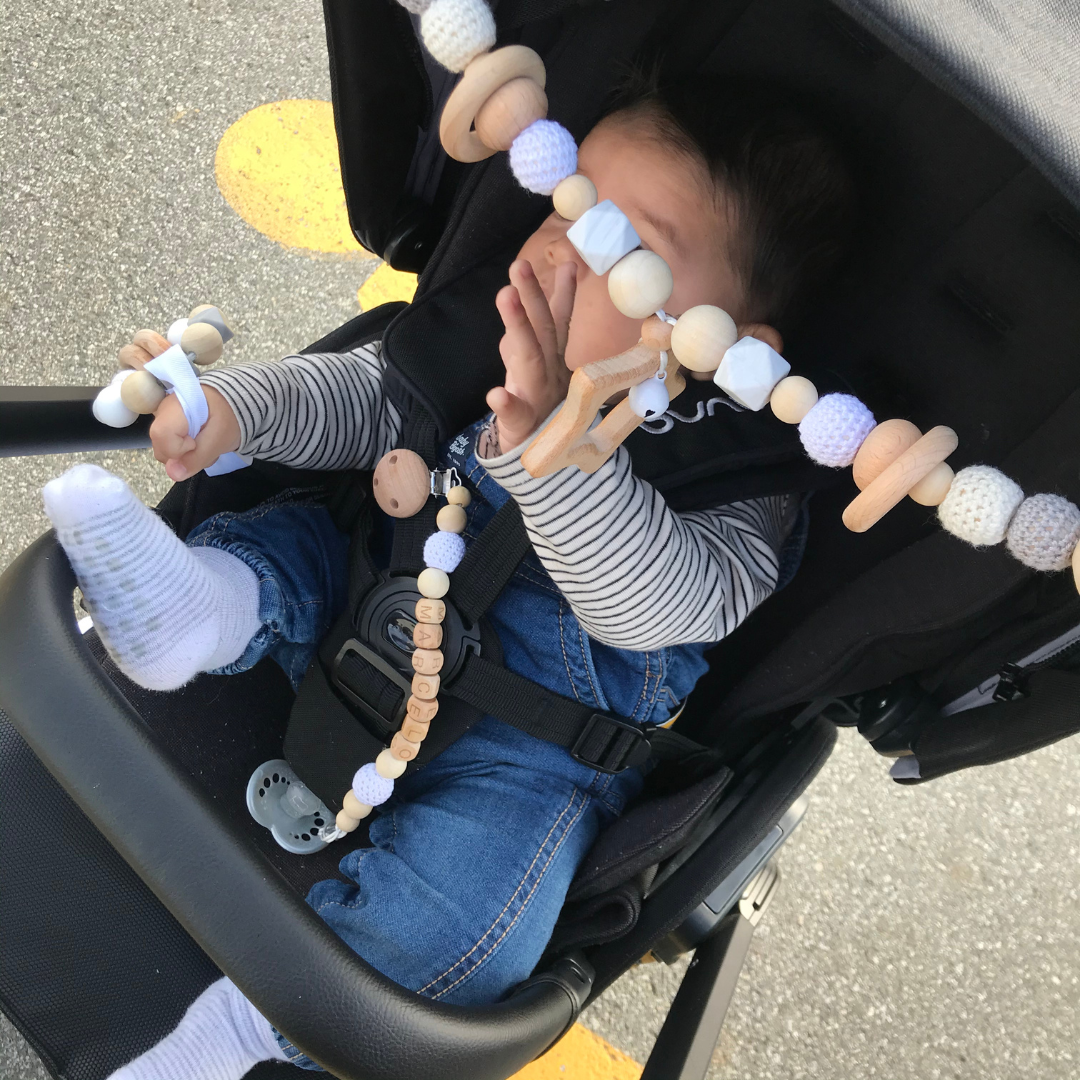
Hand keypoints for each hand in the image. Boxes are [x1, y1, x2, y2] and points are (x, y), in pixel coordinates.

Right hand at [149, 385, 240, 481]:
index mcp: (176, 406)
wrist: (233, 402)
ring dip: (186, 455)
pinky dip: (185, 450)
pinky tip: (199, 441)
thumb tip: (173, 474)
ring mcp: (162, 417)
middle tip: (205, 446)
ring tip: (205, 443)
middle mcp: (162, 410)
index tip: (198, 443)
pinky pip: (169, 445)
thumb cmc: (229, 416)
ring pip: (164, 449)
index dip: (179, 448)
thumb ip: (197, 458)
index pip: (162, 435)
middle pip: (160, 446)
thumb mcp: (219, 439)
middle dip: (183, 456)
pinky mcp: (166, 424)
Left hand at [486, 258, 575, 451]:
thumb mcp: (535, 376)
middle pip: (541, 332)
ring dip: (517, 327)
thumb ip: (525, 344)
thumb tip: (518, 305)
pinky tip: (496, 394)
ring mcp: (535, 399)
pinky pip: (514, 414)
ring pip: (527, 360)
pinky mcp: (520, 425)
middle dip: (532, 297)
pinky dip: (506, 404)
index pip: (557, 324)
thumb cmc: (540, 416)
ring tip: (504, 294)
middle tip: (519, 265)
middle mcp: (548, 376)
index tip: (570, 265)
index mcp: (552, 364)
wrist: (543, 464)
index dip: (564, 295)